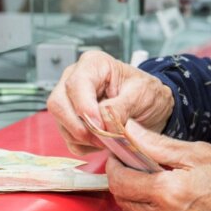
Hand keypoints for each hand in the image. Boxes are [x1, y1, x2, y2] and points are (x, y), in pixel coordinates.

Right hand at [46, 51, 174, 155]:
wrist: (152, 107)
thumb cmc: (147, 93)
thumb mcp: (141, 94)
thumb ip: (121, 106)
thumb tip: (102, 121)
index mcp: (93, 64)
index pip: (75, 85)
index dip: (84, 108)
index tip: (101, 127)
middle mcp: (74, 79)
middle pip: (58, 104)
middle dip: (79, 126)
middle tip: (103, 139)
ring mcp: (70, 101)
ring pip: (61, 124)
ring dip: (84, 139)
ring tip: (109, 140)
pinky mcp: (71, 121)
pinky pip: (69, 139)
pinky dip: (85, 146)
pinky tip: (103, 142)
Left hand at [103, 121, 210, 210]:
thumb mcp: (201, 154)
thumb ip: (159, 144)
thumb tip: (130, 130)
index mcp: (167, 191)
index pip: (119, 179)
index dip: (115, 163)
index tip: (122, 153)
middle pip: (120, 197)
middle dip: (123, 178)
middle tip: (138, 163)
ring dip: (134, 194)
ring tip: (155, 179)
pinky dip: (147, 209)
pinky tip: (167, 197)